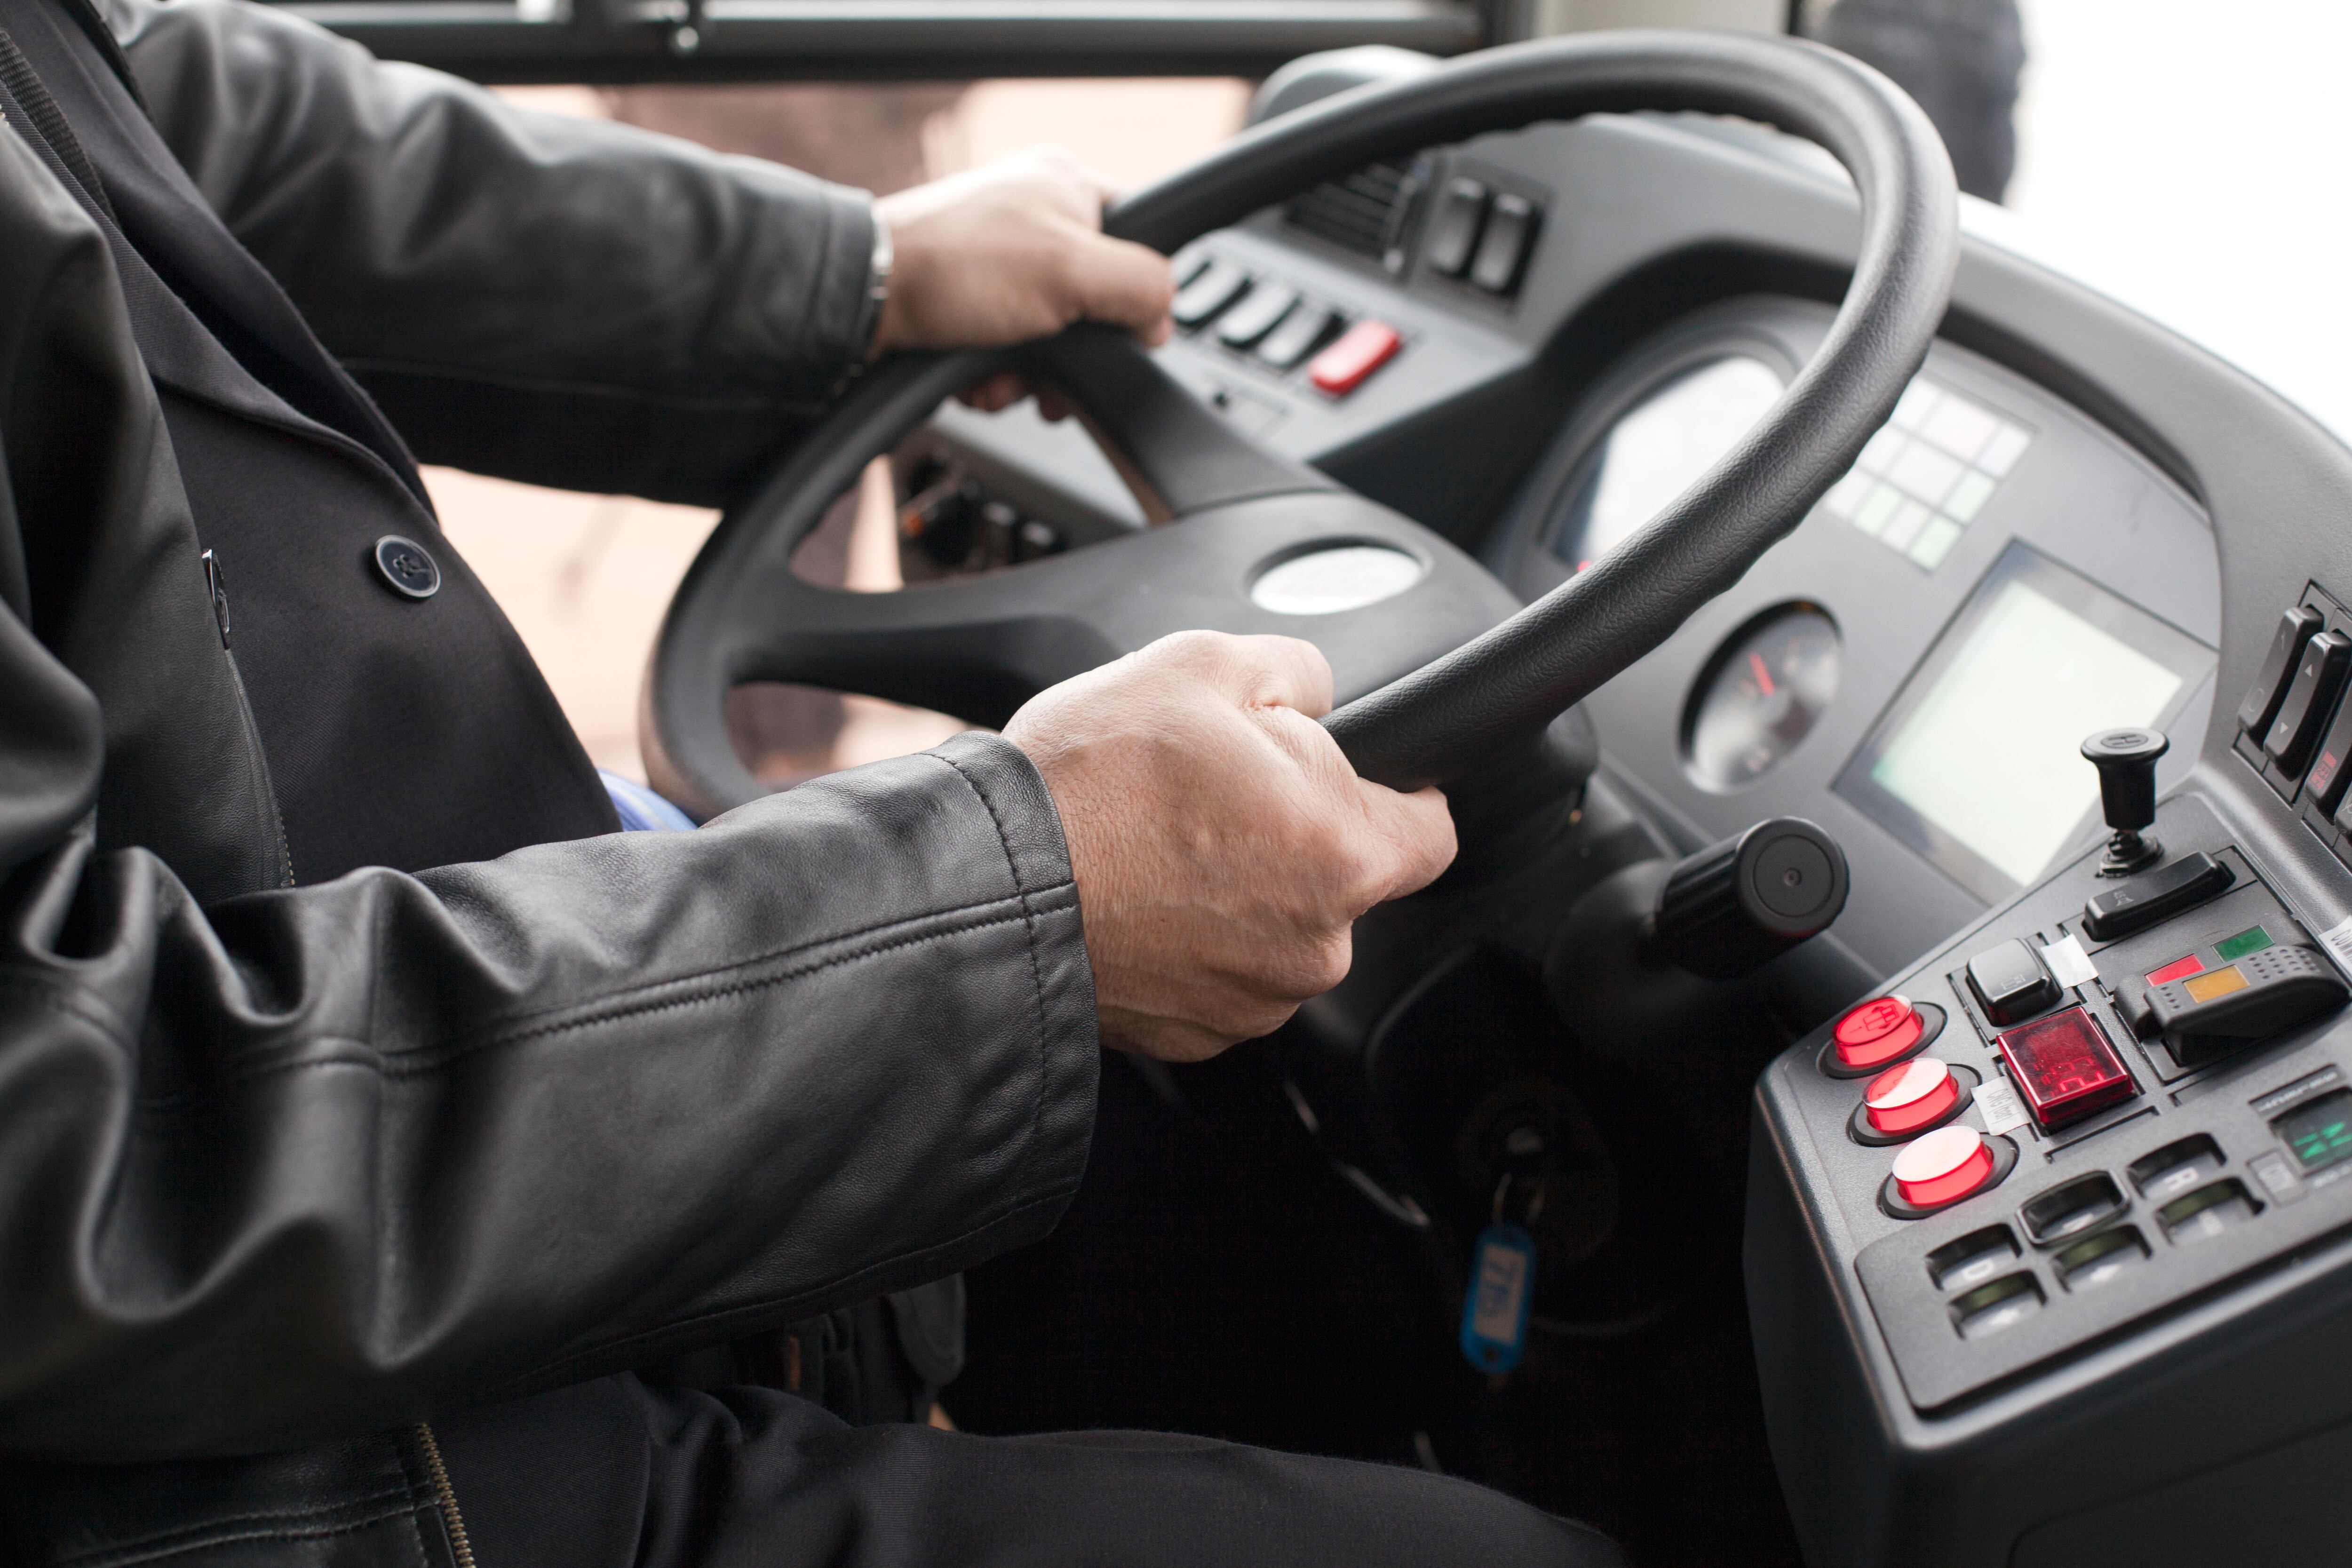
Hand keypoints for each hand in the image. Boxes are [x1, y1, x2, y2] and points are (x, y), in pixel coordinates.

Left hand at [871, 148, 1175, 417]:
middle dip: (1071, 357)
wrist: (861, 302)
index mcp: (1067, 187)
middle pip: (1093, 306)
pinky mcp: (965, 302)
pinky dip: (994, 378)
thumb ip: (1140, 286)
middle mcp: (1033, 219)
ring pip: (1049, 339)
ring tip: (1000, 379)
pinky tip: (975, 379)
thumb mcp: (1072, 272)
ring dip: (1029, 377)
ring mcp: (997, 263)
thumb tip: (1163, 317)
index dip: (1137, 299)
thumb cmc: (953, 268)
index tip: (1122, 334)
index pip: (1139, 242)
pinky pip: (1006, 353)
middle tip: (1051, 375)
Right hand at [1003, 632, 1457, 1062]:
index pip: (1432, 834)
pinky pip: (1222, 972)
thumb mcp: (1202, 664)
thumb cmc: (1088, 782)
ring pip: (1279, 928)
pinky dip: (1193, 937)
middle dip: (1296, 833)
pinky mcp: (1196, 1035)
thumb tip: (1320, 692)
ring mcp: (1254, 1001)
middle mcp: (1315, 946)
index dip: (1403, 794)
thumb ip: (1298, 673)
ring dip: (1241, 888)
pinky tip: (1141, 893)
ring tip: (1162, 842)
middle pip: (1344, 879)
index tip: (1367, 780)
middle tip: (1214, 792)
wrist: (987, 886)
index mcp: (1343, 855)